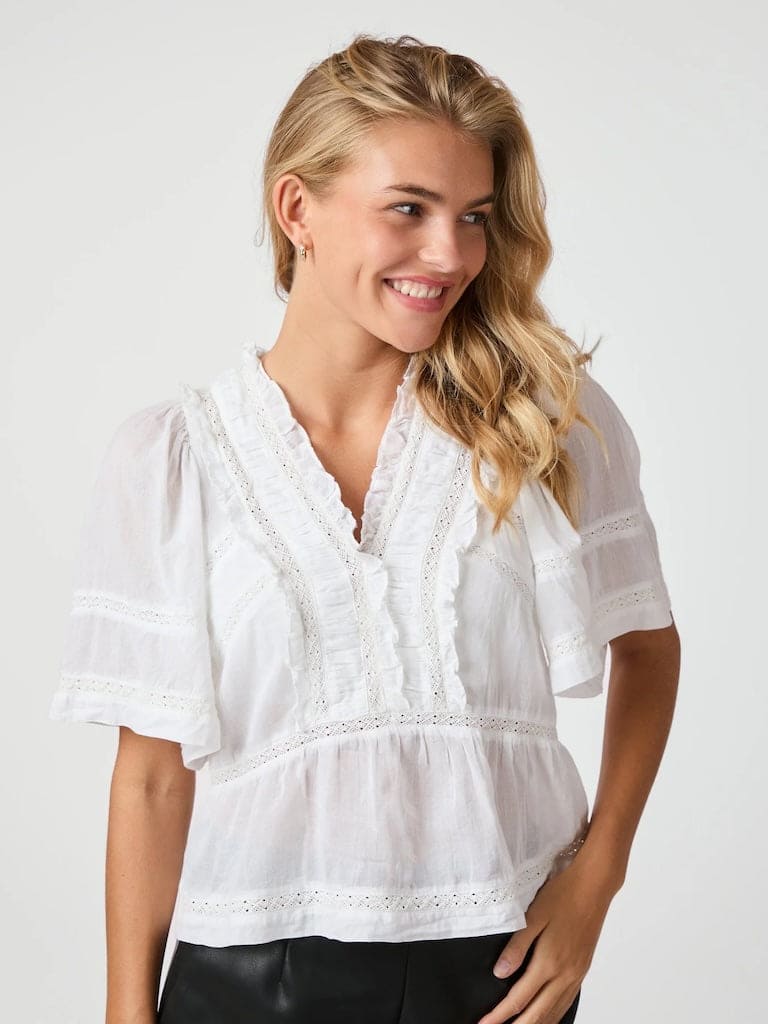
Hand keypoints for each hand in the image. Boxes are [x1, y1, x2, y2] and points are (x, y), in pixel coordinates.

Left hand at [476, 855, 618, 1023]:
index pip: (519, 999)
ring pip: (553, 1013)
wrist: (595, 885)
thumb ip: (516, 946)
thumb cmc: (563, 895)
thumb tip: (500, 972)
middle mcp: (565, 974)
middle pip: (537, 1014)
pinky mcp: (582, 970)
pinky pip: (566, 1003)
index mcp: (549, 962)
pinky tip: (545, 1018)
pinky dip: (553, 1017)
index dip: (499, 1015)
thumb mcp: (533, 916)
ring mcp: (576, 974)